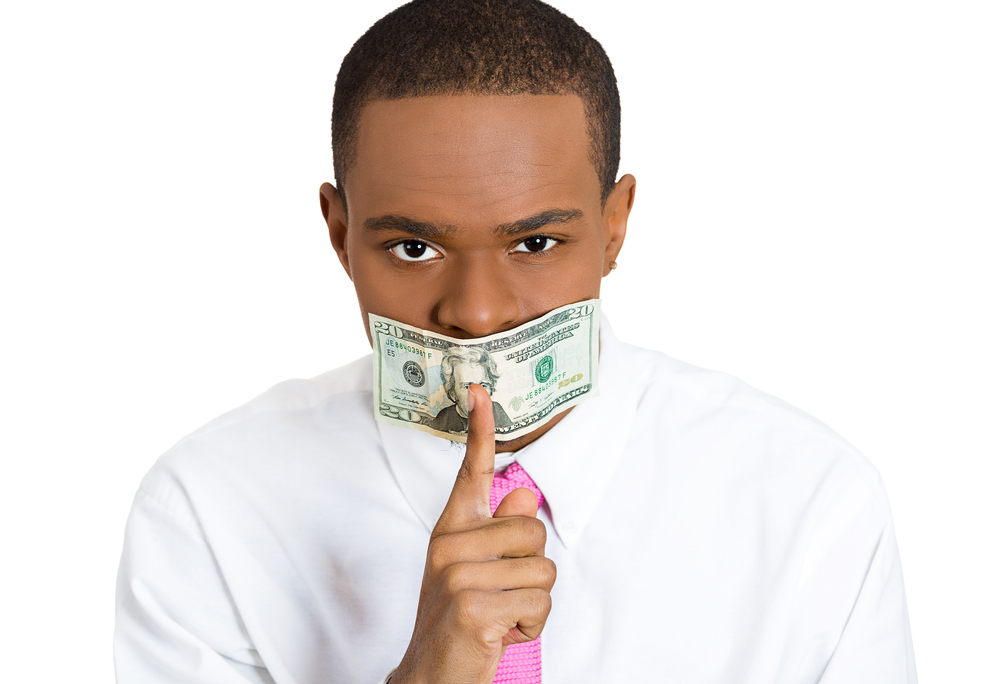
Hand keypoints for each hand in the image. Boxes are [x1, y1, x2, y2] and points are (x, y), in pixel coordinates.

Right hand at [392, 384, 555, 683]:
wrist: (430, 676)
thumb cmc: (457, 620)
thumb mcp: (475, 571)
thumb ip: (498, 533)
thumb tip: (524, 496)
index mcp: (451, 530)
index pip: (469, 473)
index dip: (479, 431)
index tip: (483, 392)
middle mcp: (449, 545)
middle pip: (533, 531)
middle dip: (533, 570)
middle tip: (502, 594)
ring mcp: (458, 575)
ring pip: (543, 570)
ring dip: (535, 602)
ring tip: (502, 615)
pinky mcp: (472, 605)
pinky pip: (539, 603)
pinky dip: (532, 626)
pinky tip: (503, 634)